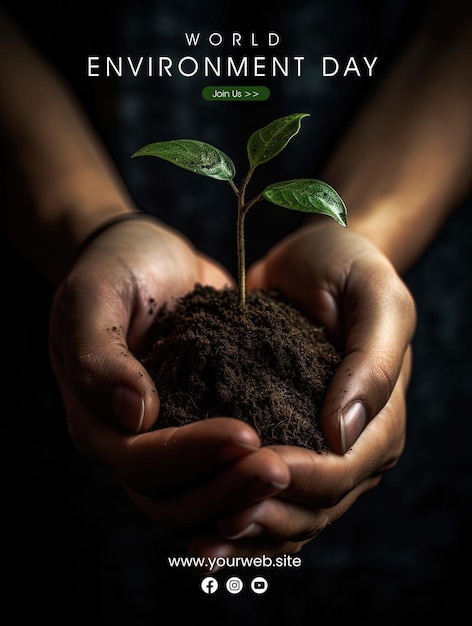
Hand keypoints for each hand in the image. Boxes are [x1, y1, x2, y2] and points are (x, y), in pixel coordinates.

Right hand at [49, 216, 289, 528]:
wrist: (147, 258)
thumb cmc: (114, 269)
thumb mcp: (93, 297)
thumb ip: (98, 356)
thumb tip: (133, 414)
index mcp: (97, 420)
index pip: (139, 461)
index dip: (190, 456)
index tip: (244, 434)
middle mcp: (131, 441)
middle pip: (172, 499)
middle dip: (226, 489)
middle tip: (280, 470)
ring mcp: (169, 438)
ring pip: (202, 497)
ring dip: (244, 495)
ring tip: (292, 472)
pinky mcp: (202, 426)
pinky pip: (225, 471)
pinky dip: (252, 481)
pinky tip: (296, 468)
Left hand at [185, 220, 414, 559]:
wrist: (315, 260)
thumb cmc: (351, 270)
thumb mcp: (376, 298)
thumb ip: (372, 363)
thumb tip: (341, 433)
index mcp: (379, 422)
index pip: (342, 470)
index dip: (301, 480)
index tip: (256, 472)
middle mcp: (350, 448)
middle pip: (313, 507)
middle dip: (266, 517)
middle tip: (215, 524)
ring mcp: (313, 450)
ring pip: (287, 514)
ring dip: (246, 534)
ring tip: (199, 544)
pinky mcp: (279, 440)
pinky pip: (262, 493)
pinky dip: (237, 515)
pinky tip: (199, 527)